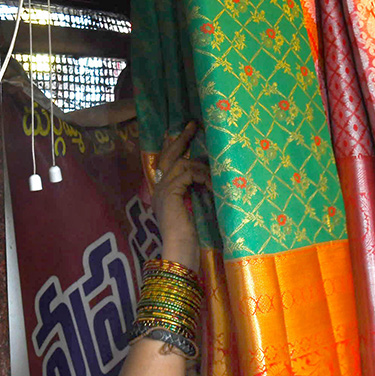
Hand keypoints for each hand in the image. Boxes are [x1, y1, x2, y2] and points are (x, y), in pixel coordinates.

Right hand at [152, 122, 208, 272]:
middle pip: (168, 154)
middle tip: (193, 124)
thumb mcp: (194, 207)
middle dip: (181, 138)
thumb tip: (211, 175)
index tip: (186, 131)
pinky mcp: (169, 193)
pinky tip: (212, 185)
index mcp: (164, 192)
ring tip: (215, 178)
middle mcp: (159, 188)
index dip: (175, 145)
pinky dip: (202, 176)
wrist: (181, 251)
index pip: (167, 162)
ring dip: (202, 168)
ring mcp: (162, 190)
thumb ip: (195, 190)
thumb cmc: (191, 237)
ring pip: (182, 163)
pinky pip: (187, 173)